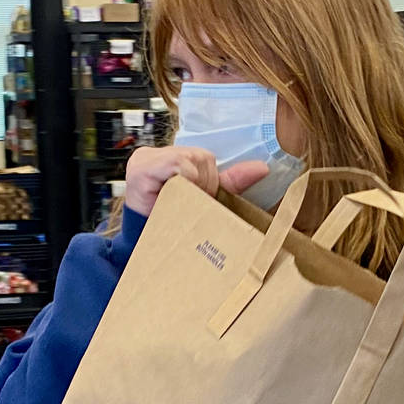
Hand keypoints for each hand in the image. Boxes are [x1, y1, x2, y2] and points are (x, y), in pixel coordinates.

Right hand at [123, 146, 268, 216]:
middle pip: (202, 157)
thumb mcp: (204, 199)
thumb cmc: (172, 224)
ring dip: (194, 185)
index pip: (205, 159)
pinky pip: (178, 165)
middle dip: (203, 185)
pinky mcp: (142, 167)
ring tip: (178, 203)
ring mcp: (147, 158)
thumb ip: (230, 182)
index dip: (207, 182)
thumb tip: (262, 168)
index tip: (197, 200)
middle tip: (186, 205)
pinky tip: (171, 196)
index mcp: (171, 159)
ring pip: (193, 159)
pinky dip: (183, 181)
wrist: (144, 249)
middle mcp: (157, 154)